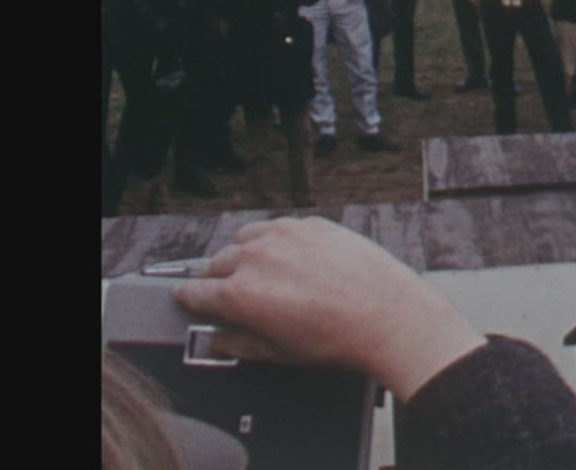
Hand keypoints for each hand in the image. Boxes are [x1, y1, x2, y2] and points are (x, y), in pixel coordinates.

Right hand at [171, 217, 485, 402]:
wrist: (387, 315)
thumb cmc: (337, 338)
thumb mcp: (279, 353)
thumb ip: (239, 344)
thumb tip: (220, 338)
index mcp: (240, 295)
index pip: (195, 291)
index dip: (189, 297)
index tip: (188, 297)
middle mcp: (257, 259)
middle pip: (216, 263)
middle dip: (218, 278)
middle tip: (230, 292)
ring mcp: (284, 235)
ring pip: (245, 238)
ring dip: (244, 253)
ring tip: (260, 272)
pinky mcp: (311, 223)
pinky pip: (278, 227)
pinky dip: (275, 240)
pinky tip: (290, 258)